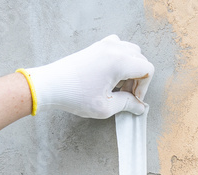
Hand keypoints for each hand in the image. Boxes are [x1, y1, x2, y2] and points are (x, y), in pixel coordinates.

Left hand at [23, 35, 153, 117]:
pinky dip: (120, 60)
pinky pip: (118, 47)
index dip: (144, 87)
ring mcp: (104, 45)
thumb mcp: (105, 107)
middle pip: (140, 60)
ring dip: (130, 69)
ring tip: (118, 86)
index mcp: (119, 61)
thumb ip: (127, 105)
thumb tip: (139, 106)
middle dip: (138, 79)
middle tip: (126, 95)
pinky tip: (111, 75)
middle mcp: (114, 48)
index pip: (147, 69)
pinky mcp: (96, 47)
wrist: (51, 85)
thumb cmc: (74, 95)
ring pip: (131, 52)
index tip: (133, 99)